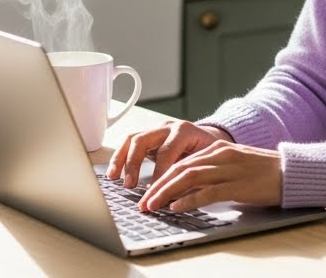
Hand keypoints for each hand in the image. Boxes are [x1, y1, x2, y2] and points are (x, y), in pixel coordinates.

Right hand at [105, 120, 231, 187]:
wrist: (211, 138)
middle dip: (133, 164)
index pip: (166, 151)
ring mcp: (156, 130)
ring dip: (121, 159)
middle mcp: (167, 127)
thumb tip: (177, 198)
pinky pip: (128, 143)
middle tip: (130, 185)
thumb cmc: (210, 152)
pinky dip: (119, 157)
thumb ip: (193, 175)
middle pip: (143, 140)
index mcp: (185, 131)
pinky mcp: (148, 136)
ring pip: (132, 139)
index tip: (155, 191)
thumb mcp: (207, 161)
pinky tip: (114, 173)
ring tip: (114, 178)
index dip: (158, 173)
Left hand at [138, 140, 283, 212]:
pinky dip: (189, 199)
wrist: (291, 172)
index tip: (148, 192)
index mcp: (219, 149)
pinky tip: (177, 206)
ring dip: (166, 192)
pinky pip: (208, 192)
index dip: (161, 177)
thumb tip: (189, 187)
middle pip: (181, 168)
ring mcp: (229, 169)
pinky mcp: (238, 185)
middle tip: (144, 202)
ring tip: (153, 205)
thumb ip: (213, 172)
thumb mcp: (235, 165)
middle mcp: (221, 156)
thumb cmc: (265, 172)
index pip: (183, 162)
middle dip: (158, 185)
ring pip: (189, 177)